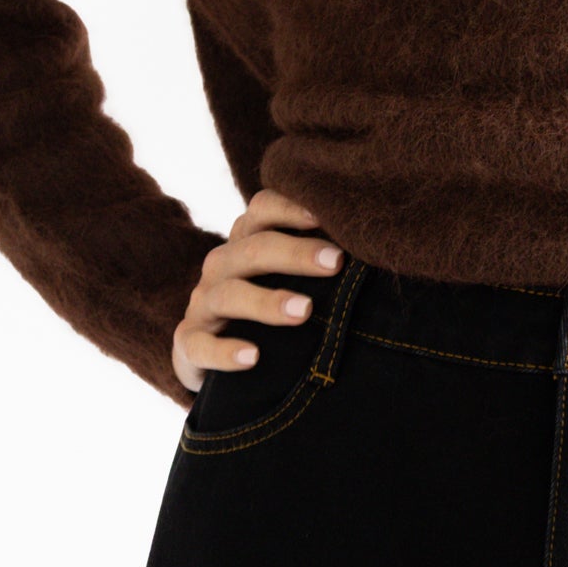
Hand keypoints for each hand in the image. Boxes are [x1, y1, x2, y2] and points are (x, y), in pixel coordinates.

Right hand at [172, 188, 346, 394]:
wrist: (221, 359)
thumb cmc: (272, 311)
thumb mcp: (293, 281)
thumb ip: (322, 264)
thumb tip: (379, 249)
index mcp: (248, 242)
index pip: (262, 209)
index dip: (290, 207)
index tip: (326, 216)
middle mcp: (222, 266)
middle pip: (252, 249)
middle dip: (295, 253)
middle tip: (336, 263)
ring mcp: (202, 303)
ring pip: (228, 294)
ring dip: (267, 302)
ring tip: (305, 311)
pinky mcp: (188, 342)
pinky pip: (199, 345)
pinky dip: (224, 351)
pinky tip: (252, 358)